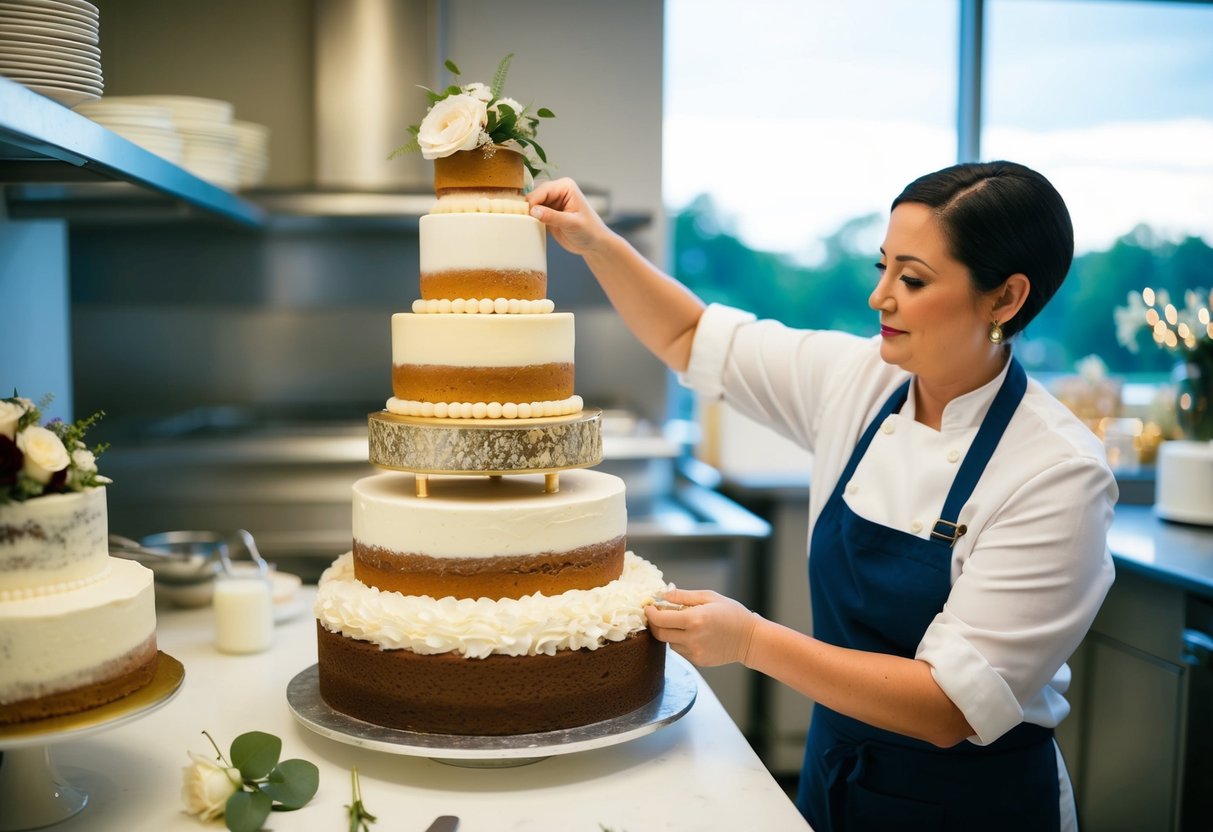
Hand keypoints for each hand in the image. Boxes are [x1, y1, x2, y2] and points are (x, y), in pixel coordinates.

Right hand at [527, 178, 613, 256]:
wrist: (594, 244)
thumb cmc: (589, 231)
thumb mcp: (572, 224)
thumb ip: (553, 216)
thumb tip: (534, 211)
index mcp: (565, 187)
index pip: (542, 190)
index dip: (533, 202)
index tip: (528, 215)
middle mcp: (557, 191)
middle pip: (534, 196)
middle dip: (529, 208)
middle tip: (524, 222)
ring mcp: (552, 202)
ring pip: (532, 205)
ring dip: (528, 215)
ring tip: (527, 226)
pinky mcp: (548, 214)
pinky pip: (534, 214)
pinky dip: (531, 221)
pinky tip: (531, 228)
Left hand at [645, 589, 759, 667]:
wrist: (750, 639)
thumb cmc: (732, 614)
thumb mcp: (709, 597)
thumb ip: (683, 596)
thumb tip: (662, 594)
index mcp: (695, 619)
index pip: (660, 619)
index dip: (650, 613)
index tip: (648, 607)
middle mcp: (692, 638)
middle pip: (660, 634)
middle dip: (654, 623)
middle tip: (657, 614)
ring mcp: (695, 652)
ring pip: (668, 643)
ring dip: (668, 633)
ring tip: (680, 623)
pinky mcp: (698, 661)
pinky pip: (680, 651)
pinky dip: (679, 641)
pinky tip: (691, 634)